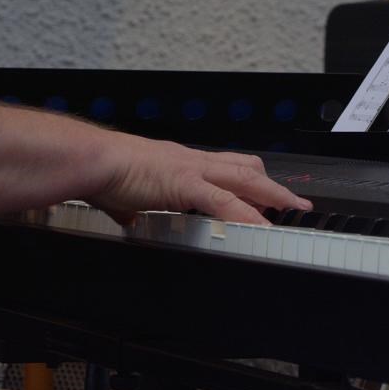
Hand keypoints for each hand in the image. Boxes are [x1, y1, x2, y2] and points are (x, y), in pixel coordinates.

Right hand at [88, 133, 311, 225]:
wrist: (92, 160)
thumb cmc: (100, 173)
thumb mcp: (122, 195)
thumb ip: (130, 207)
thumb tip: (125, 216)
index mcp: (178, 163)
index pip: (223, 167)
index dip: (248, 180)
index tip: (264, 194)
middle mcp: (191, 160)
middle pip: (245, 168)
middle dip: (273, 185)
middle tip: (296, 201)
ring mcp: (191, 169)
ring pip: (245, 179)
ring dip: (274, 195)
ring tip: (295, 210)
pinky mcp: (185, 183)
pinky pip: (225, 201)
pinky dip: (248, 215)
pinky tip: (264, 229)